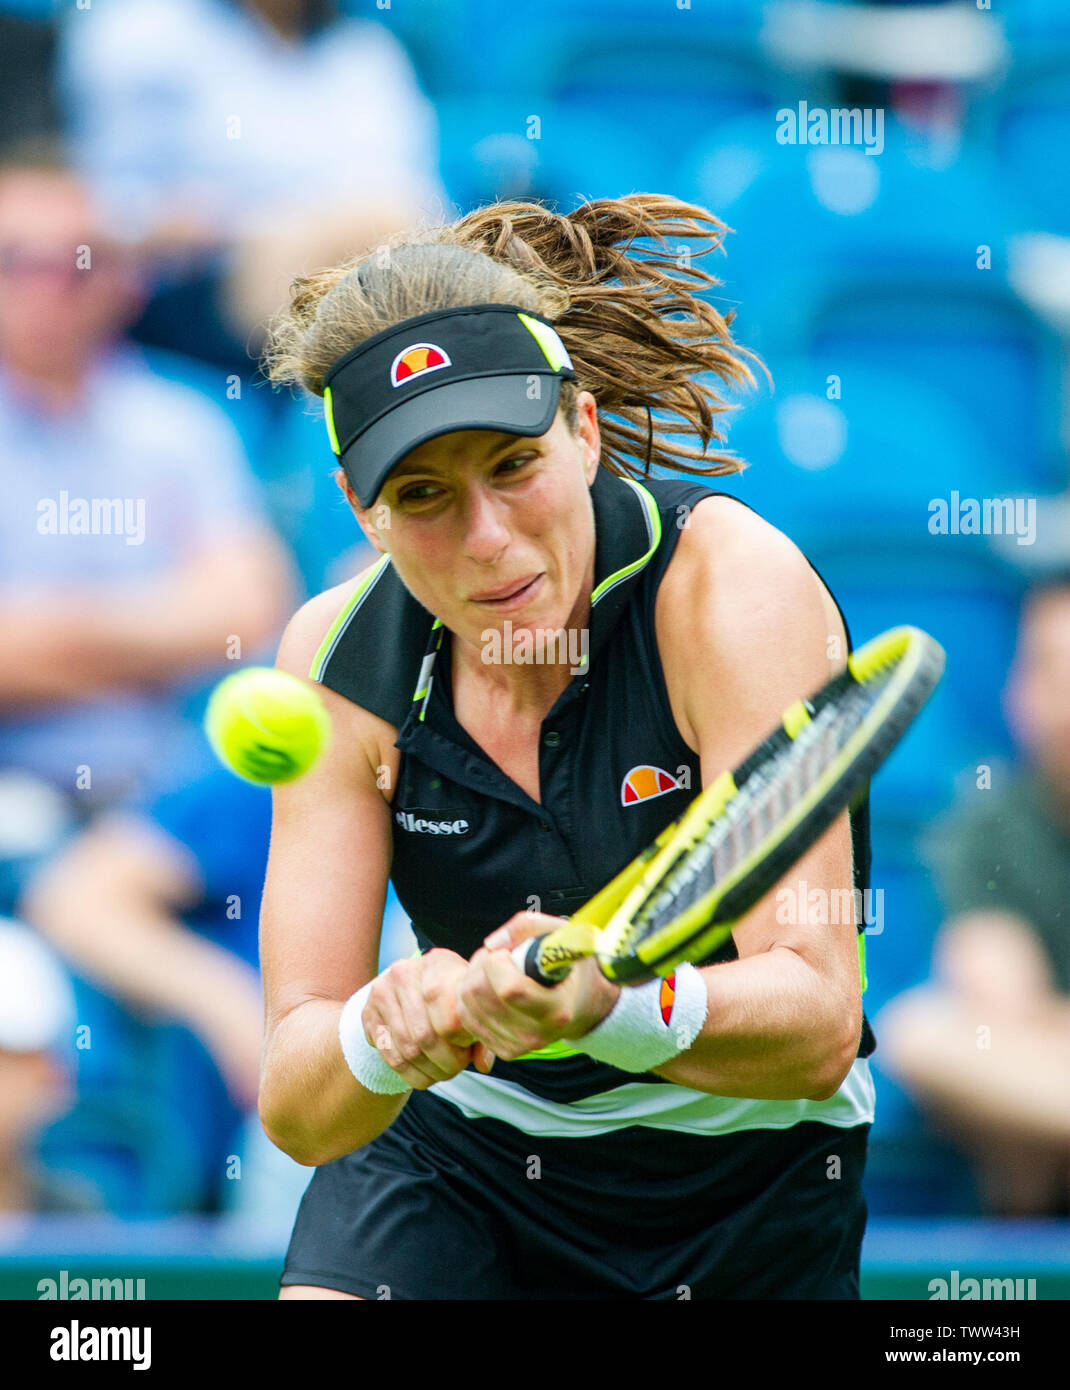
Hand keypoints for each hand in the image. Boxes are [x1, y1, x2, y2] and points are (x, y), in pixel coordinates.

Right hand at [360, 949, 494, 1090]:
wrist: (413, 986)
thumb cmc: (451, 997)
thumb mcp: (469, 1006)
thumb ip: (480, 1033)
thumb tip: (483, 1064)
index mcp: (437, 962)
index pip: (447, 1012)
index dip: (460, 1040)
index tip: (468, 1049)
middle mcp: (404, 972)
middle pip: (425, 1034)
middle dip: (445, 1062)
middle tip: (457, 1068)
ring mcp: (382, 992)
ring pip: (407, 1049)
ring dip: (429, 1071)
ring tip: (443, 1073)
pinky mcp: (368, 1013)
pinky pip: (389, 1055)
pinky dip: (411, 1074)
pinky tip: (425, 1075)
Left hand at [456, 912, 621, 1061]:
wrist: (582, 1003)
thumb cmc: (570, 964)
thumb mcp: (560, 934)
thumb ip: (526, 927)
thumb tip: (491, 944)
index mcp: (557, 1009)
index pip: (509, 989)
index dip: (497, 961)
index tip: (508, 952)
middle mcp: (537, 1034)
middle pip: (479, 993)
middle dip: (481, 964)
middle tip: (499, 956)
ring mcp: (519, 1046)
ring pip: (466, 1006)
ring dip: (472, 978)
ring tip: (496, 971)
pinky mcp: (504, 1051)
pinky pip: (466, 1019)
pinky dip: (470, 999)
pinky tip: (490, 990)